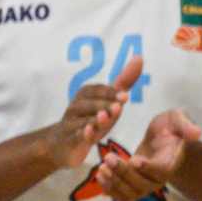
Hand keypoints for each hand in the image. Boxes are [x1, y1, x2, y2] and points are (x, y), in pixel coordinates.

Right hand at [36, 55, 140, 171]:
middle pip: (87, 103)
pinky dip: (81, 134)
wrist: (62, 143)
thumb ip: (124, 81)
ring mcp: (71, 124)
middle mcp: (76, 107)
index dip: (109, 92)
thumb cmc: (90, 117)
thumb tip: (139, 57)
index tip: (125, 95)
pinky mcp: (70, 140)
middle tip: (119, 105)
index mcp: (85, 95)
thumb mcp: (108, 100)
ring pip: (81, 119)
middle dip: (102, 103)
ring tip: (105, 116)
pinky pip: (75, 136)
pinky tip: (89, 132)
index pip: (95, 90)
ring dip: (93, 117)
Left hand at [94, 108, 201, 200]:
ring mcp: (146, 185)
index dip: (149, 168)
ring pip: (131, 194)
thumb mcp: (177, 120)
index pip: (162, 171)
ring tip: (102, 168)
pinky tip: (99, 176)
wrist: (163, 139)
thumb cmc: (170, 128)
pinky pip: (122, 196)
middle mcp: (158, 178)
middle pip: (142, 185)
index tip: (135, 159)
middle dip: (124, 173)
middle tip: (108, 157)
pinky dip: (110, 189)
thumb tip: (197, 133)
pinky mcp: (133, 186)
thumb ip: (185, 126)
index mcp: (170, 162)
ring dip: (115, 183)